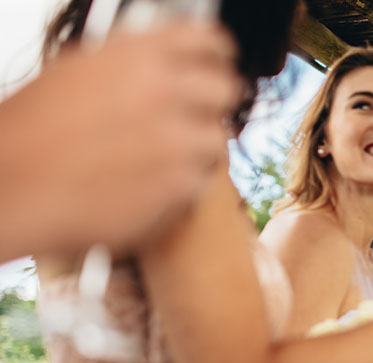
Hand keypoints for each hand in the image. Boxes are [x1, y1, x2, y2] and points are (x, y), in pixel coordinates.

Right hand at [2, 21, 240, 256]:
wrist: (13, 187)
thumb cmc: (33, 134)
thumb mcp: (77, 71)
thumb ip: (128, 63)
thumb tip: (161, 60)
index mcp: (136, 55)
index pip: (206, 39)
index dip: (216, 53)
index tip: (219, 62)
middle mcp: (162, 90)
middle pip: (225, 89)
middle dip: (212, 103)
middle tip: (197, 117)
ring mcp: (176, 139)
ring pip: (217, 138)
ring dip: (198, 147)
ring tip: (164, 158)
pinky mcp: (180, 184)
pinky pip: (203, 179)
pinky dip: (184, 184)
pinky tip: (152, 184)